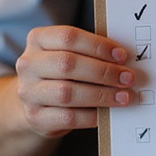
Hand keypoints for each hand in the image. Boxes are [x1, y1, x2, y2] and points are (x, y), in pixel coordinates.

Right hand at [16, 25, 135, 136]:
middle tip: (127, 78)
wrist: (37, 105)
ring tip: (123, 96)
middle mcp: (28, 64)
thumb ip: (90, 53)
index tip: (121, 56)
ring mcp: (28, 92)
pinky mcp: (35, 117)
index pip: (68, 37)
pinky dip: (92, 115)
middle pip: (68, 64)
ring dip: (101, 94)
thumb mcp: (68, 56)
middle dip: (103, 71)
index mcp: (37, 40)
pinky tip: (107, 112)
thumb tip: (123, 61)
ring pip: (67, 92)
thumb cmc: (61, 75)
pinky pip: (68, 117)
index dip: (98, 46)